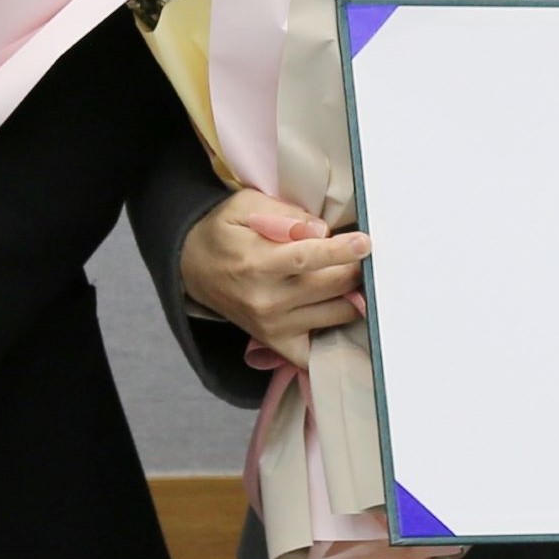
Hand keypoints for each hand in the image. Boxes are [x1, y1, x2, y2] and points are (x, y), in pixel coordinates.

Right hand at [178, 188, 368, 369]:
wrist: (192, 269)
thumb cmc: (224, 233)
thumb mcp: (244, 207)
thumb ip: (284, 214)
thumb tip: (321, 230)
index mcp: (257, 263)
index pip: (309, 259)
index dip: (342, 251)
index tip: (365, 243)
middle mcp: (267, 300)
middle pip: (331, 286)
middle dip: (355, 269)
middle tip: (362, 256)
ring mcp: (273, 326)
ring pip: (336, 314)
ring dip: (354, 296)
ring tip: (352, 279)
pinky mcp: (276, 342)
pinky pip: (317, 352)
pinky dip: (336, 337)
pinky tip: (341, 315)